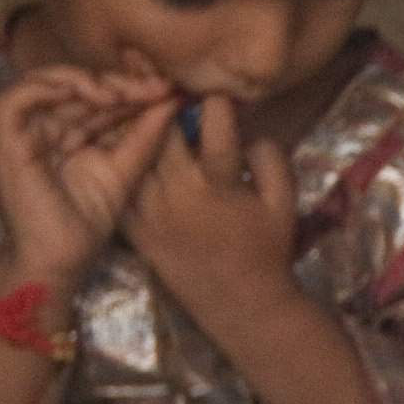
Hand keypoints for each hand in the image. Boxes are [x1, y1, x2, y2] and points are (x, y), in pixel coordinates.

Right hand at [0, 63, 182, 298]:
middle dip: (114, 82)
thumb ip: (146, 134)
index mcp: (73, 132)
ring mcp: (24, 132)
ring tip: (113, 94)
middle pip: (76, 85)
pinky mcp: (6, 140)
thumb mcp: (126, 169)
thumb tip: (171, 96)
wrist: (61, 259)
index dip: (130, 88)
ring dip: (80, 79)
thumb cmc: (88, 221)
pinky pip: (14, 99)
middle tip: (149, 88)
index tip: (165, 90)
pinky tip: (78, 93)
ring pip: (43, 82)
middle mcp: (47, 127)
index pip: (99, 96)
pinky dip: (43, 88)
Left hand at [120, 93, 303, 319]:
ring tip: (142, 120)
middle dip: (166, 110)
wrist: (240, 305)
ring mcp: (152, 212)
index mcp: (220, 182)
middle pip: (161, 133)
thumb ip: (271, 159)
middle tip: (169, 99)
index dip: (215, 103)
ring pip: (133, 157)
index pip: (214, 124)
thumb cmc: (266, 251)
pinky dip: (119, 171)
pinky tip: (125, 158)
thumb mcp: (284, 202)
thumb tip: (250, 132)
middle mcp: (180, 191)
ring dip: (137, 135)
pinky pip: (119, 191)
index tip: (216, 98)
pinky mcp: (136, 231)